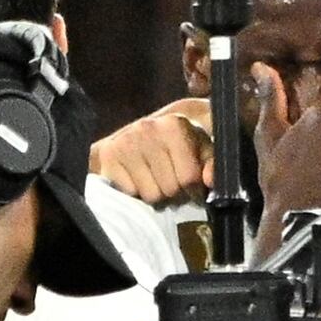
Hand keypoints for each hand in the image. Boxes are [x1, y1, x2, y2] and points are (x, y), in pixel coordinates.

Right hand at [92, 95, 212, 205]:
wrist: (136, 137)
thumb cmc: (176, 146)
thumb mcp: (202, 149)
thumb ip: (213, 164)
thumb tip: (209, 180)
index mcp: (175, 125)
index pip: (189, 178)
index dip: (194, 188)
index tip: (191, 183)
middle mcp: (148, 128)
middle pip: (170, 189)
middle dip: (173, 191)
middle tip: (169, 179)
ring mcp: (125, 140)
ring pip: (151, 195)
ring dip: (155, 193)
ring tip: (154, 177)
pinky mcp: (108, 155)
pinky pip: (130, 193)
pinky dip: (135, 190)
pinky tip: (136, 176)